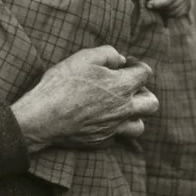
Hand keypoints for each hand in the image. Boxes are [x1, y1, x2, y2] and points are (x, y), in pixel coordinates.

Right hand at [10, 46, 157, 152]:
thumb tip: (120, 60)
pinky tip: (100, 122)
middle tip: (127, 88)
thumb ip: (108, 54)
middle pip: (151, 104)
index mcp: (122, 86)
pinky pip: (116, 137)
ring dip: (133, 116)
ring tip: (119, 109)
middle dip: (144, 93)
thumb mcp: (84, 57)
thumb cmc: (62, 85)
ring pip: (139, 126)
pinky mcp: (101, 142)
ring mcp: (114, 128)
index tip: (125, 65)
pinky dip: (113, 130)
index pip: (146, 73)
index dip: (137, 65)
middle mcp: (124, 109)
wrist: (43, 117)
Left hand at [148, 0, 193, 16]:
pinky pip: (182, 13)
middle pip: (174, 6)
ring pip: (178, 12)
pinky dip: (172, 14)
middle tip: (147, 4)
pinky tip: (162, 9)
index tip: (148, 4)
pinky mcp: (189, 0)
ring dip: (165, 11)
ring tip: (154, 5)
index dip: (160, 2)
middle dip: (160, 8)